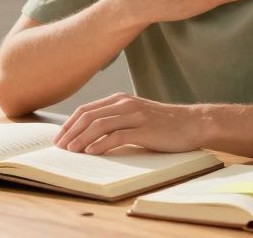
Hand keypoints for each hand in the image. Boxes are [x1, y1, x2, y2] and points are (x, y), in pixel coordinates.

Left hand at [53, 93, 204, 154]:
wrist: (193, 123)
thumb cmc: (163, 124)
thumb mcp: (136, 116)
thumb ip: (116, 121)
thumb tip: (90, 137)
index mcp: (120, 100)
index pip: (86, 109)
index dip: (69, 124)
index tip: (59, 138)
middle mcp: (124, 104)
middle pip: (88, 116)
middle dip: (70, 132)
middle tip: (60, 147)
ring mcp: (135, 115)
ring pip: (99, 125)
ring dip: (81, 139)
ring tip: (71, 151)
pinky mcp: (145, 129)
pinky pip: (117, 136)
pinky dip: (101, 144)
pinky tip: (91, 152)